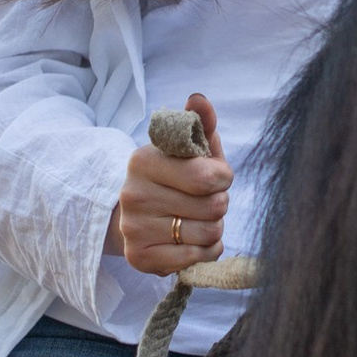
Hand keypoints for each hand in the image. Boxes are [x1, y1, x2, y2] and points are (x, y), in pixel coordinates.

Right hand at [105, 96, 231, 275]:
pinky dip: (205, 251)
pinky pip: (196, 258)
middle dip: (219, 204)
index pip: (209, 177)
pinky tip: (191, 240)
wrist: (135, 215)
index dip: (223, 179)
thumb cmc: (173, 177)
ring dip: (213, 228)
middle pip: (214, 207)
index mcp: (143, 160)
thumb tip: (199, 99)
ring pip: (208, 234)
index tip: (214, 177)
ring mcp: (133, 229)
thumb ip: (200, 123)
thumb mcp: (187, 148)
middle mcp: (133, 195)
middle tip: (204, 201)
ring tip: (197, 219)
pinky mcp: (139, 258)